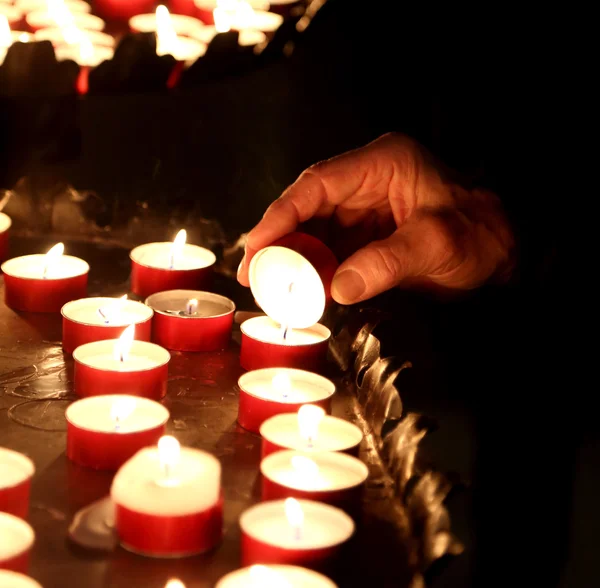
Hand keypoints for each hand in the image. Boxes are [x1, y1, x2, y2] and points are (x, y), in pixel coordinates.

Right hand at [238, 133, 514, 303]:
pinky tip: (302, 290)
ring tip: (273, 288)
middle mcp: (367, 182)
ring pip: (313, 230)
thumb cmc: (479, 235)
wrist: (502, 252)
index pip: (317, 184)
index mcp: (382, 165)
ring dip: (293, 259)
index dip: (281, 214)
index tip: (257, 244)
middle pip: (307, 207)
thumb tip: (338, 286)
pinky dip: (313, 270)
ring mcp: (364, 209)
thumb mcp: (437, 245)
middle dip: (279, 241)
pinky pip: (329, 250)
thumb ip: (386, 263)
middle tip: (255, 275)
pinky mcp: (365, 235)